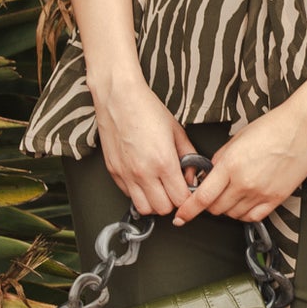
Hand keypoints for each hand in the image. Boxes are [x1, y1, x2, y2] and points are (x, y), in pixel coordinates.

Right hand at [91, 74, 196, 215]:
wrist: (119, 98)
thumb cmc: (147, 110)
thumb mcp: (177, 131)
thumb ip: (189, 156)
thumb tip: (192, 174)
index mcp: (164, 162)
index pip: (181, 199)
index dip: (188, 198)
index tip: (187, 191)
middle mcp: (144, 172)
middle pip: (163, 209)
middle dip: (172, 202)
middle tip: (173, 189)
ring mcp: (126, 174)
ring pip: (144, 208)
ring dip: (154, 202)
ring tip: (158, 188)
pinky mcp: (114, 172)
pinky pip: (128, 195)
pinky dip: (138, 193)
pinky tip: (143, 179)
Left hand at [173, 98, 306, 224]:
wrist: (302, 127)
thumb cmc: (271, 127)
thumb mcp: (236, 139)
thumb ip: (219, 160)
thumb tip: (208, 175)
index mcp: (230, 165)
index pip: (202, 197)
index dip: (188, 210)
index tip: (180, 217)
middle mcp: (244, 183)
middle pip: (216, 209)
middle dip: (209, 205)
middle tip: (212, 195)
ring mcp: (261, 193)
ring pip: (233, 215)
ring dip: (227, 208)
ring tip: (232, 193)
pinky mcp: (276, 199)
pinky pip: (252, 217)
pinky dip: (244, 214)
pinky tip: (245, 203)